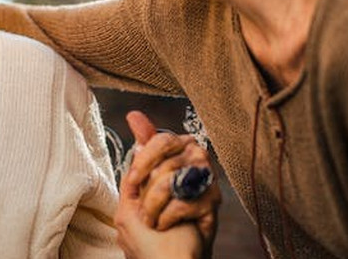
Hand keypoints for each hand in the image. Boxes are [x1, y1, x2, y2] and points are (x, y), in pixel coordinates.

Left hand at [118, 111, 219, 250]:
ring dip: (155, 207)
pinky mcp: (213, 201)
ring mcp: (206, 181)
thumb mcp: (135, 189)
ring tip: (155, 221)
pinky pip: (184, 199)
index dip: (144, 161)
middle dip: (147, 193)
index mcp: (174, 155)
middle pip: (167, 161)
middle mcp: (193, 162)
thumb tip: (135, 116)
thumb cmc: (150, 232)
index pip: (162, 139)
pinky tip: (169, 226)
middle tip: (144, 212)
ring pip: (173, 180)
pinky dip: (168, 218)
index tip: (133, 181)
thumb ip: (140, 155)